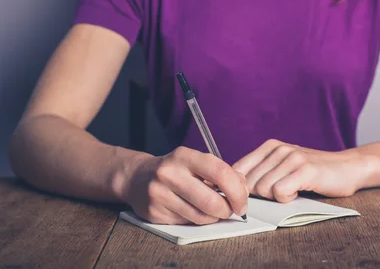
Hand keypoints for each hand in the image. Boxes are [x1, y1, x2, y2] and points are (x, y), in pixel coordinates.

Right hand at [122, 147, 248, 224]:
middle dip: (228, 210)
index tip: (243, 201)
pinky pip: (187, 222)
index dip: (237, 190)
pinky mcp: (154, 213)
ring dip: (215, 217)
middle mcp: (169, 173)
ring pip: (200, 216)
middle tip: (233, 210)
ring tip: (216, 211)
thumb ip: (220, 172)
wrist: (137, 177)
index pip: (220, 172)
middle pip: (211, 201)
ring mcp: (159, 194)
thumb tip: (243, 189)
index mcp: (184, 156)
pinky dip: (199, 220)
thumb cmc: (175, 169)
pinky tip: (196, 211)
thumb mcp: (195, 162)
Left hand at [232, 139, 359, 202]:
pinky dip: (288, 199)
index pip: (237, 170)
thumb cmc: (313, 173)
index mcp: (269, 146)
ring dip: (277, 197)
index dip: (239, 189)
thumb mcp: (283, 167)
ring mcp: (292, 157)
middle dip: (261, 196)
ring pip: (263, 189)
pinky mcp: (305, 169)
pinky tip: (299, 191)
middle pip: (249, 184)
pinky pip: (280, 192)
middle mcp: (279, 148)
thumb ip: (260, 173)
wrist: (348, 168)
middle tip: (280, 193)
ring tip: (294, 189)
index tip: (250, 198)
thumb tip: (231, 189)